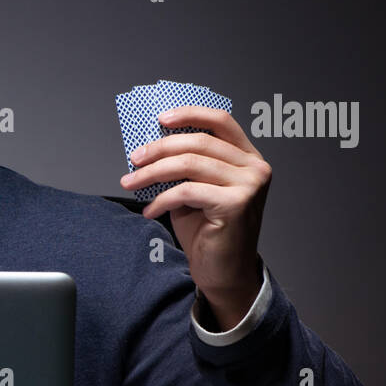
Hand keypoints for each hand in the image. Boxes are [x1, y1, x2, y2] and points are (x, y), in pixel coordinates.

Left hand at [120, 106, 270, 329]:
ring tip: (131, 183)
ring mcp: (249, 185)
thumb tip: (150, 146)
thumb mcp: (194, 190)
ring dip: (152, 173)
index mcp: (247, 158)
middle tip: (134, 159)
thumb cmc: (208, 231)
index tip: (160, 119)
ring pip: (189, 164)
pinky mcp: (236, 204)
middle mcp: (254, 168)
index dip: (190, 114)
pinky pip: (186, 191)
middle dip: (159, 148)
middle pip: (199, 142)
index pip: (221, 121)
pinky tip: (150, 211)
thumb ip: (185, 166)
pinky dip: (161, 200)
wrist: (223, 271)